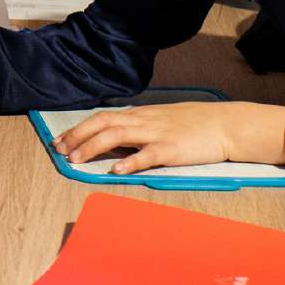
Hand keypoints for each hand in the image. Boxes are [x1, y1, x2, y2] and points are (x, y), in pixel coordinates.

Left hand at [51, 101, 284, 173]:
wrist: (226, 125)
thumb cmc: (195, 124)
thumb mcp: (162, 120)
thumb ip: (140, 128)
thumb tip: (116, 138)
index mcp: (141, 114)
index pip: (102, 117)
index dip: (78, 129)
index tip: (60, 140)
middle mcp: (144, 120)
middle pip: (102, 123)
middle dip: (77, 136)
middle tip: (59, 150)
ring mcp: (157, 134)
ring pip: (117, 135)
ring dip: (92, 147)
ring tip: (76, 160)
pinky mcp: (171, 149)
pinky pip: (146, 155)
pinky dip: (129, 161)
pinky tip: (115, 170)